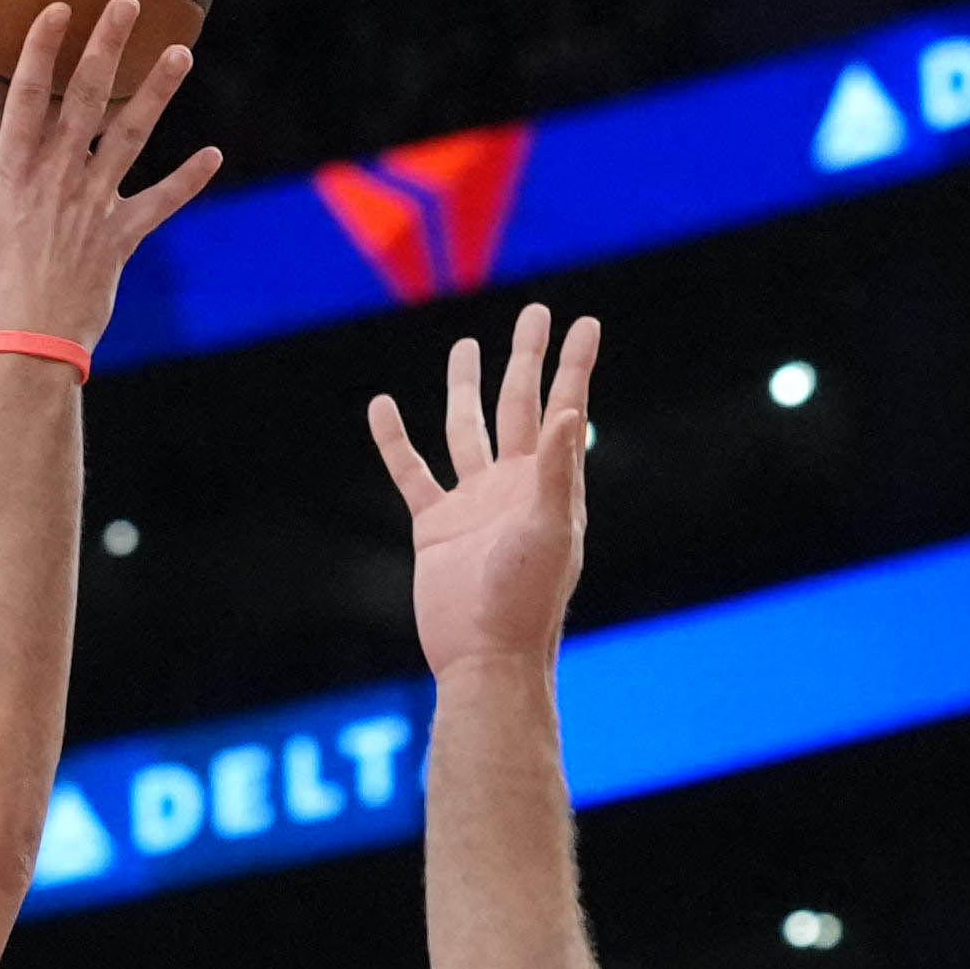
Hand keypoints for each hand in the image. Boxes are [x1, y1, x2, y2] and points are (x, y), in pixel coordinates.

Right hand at [0, 0, 214, 355]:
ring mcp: (96, 203)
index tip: (59, 6)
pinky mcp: (122, 236)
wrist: (26, 344)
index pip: (29, 94)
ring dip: (157, 93)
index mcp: (15, 169)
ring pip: (132, 136)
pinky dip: (187, 180)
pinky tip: (213, 154)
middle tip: (127, 3)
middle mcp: (61, 175)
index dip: (43, 48)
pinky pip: (162, 202)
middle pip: (88, 99)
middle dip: (107, 47)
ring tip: (180, 52)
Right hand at [370, 305, 602, 675]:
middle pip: (519, 405)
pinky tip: (383, 407)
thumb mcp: (550, 529)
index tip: (586, 323)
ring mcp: (473, 502)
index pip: (565, 408)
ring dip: (465, 388)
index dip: (574, 365)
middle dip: (527, 358)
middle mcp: (514, 486)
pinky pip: (412, 471)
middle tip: (534, 312)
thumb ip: (558, 470)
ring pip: (466, 430)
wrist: (483, 655)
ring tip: (466, 346)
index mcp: (550, 484)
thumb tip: (569, 409)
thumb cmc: (527, 599)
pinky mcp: (434, 525)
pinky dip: (395, 440)